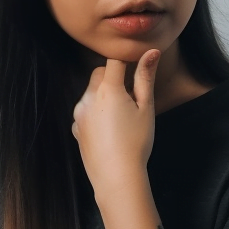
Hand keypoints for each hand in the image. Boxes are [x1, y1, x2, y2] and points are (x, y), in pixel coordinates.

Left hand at [72, 49, 159, 196]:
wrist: (117, 177)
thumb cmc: (136, 142)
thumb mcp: (146, 108)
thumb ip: (146, 77)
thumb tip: (152, 51)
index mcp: (108, 90)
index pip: (113, 61)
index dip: (125, 61)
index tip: (135, 68)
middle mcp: (88, 98)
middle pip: (99, 74)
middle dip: (114, 79)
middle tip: (131, 98)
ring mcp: (79, 113)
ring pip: (91, 92)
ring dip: (104, 96)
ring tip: (121, 118)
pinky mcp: (76, 127)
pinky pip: (86, 110)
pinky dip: (96, 113)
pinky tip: (109, 130)